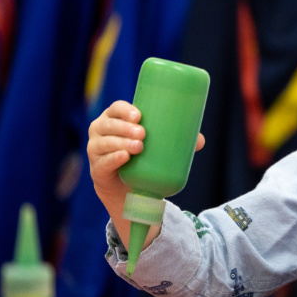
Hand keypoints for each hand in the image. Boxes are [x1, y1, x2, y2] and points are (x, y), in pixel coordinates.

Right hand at [87, 100, 204, 219]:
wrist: (128, 188)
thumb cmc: (142, 157)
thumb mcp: (157, 146)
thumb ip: (178, 141)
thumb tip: (200, 140)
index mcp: (115, 119)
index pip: (116, 109)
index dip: (125, 110)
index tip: (140, 116)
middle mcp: (101, 131)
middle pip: (109, 124)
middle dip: (125, 128)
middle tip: (143, 134)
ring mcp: (96, 150)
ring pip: (105, 143)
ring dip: (121, 143)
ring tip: (138, 147)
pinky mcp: (97, 169)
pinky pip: (102, 163)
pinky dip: (113, 159)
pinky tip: (123, 157)